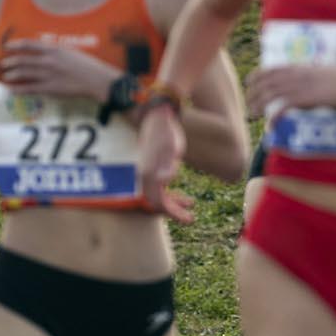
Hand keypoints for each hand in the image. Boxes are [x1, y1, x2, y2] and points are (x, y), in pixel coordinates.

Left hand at [0, 40, 122, 100]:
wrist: (98, 80)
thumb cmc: (88, 66)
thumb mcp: (71, 53)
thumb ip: (56, 52)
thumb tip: (44, 51)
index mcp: (55, 50)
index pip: (29, 44)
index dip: (15, 45)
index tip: (6, 46)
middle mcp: (49, 61)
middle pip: (22, 59)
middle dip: (10, 62)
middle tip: (3, 64)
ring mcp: (48, 75)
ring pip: (23, 73)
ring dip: (11, 74)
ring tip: (6, 76)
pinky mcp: (50, 88)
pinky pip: (29, 89)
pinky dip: (17, 89)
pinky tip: (11, 90)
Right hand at [136, 108, 195, 224]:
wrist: (155, 116)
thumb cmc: (166, 131)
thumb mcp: (171, 147)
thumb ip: (167, 164)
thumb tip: (164, 179)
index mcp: (149, 174)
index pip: (157, 202)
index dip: (172, 213)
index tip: (188, 219)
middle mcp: (145, 176)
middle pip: (156, 202)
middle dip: (173, 212)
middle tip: (191, 218)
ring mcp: (147, 172)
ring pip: (158, 196)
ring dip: (173, 204)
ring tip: (190, 205)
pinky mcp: (151, 167)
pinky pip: (160, 187)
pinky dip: (171, 194)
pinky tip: (183, 194)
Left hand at [245, 65, 335, 117]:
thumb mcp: (324, 73)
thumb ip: (311, 77)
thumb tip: (307, 85)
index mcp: (300, 67)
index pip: (271, 69)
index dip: (257, 75)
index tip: (249, 82)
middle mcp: (296, 75)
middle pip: (266, 83)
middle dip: (253, 94)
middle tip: (248, 105)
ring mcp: (300, 86)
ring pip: (270, 94)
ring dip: (258, 105)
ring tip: (252, 115)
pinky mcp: (306, 99)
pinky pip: (283, 108)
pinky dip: (274, 117)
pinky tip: (271, 125)